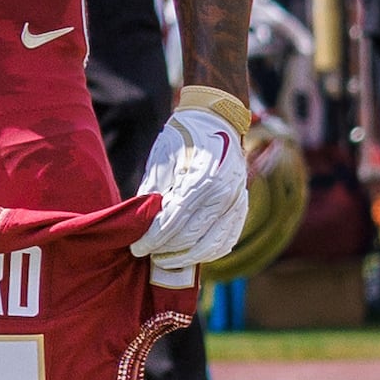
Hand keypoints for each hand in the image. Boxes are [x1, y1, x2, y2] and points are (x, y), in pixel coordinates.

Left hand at [128, 90, 252, 274]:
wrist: (217, 121)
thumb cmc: (182, 139)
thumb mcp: (160, 161)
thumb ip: (153, 194)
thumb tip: (142, 224)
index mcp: (200, 180)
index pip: (173, 221)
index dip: (153, 239)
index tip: (137, 248)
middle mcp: (223, 194)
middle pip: (192, 237)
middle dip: (167, 250)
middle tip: (148, 255)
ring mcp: (237, 202)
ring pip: (214, 244)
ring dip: (188, 257)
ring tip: (166, 259)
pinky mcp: (243, 206)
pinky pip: (228, 238)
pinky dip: (209, 251)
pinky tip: (191, 255)